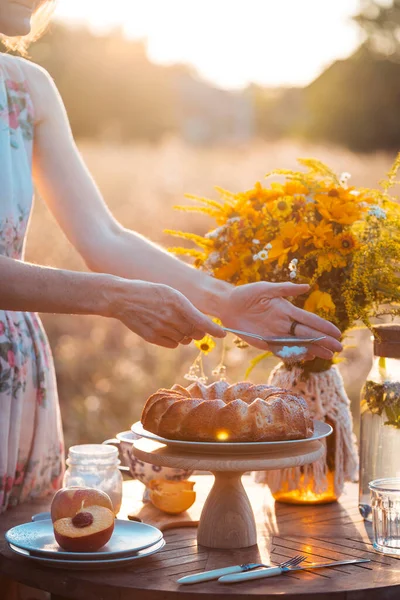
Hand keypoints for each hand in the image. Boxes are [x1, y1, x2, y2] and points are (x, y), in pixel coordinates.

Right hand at [109, 280, 224, 347]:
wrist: (122, 298)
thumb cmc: (150, 292)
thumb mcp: (170, 293)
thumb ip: (186, 307)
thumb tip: (201, 324)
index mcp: (178, 303)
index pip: (202, 322)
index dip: (215, 330)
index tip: (222, 334)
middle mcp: (171, 317)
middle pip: (195, 333)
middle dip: (198, 331)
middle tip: (191, 324)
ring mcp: (161, 328)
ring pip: (184, 340)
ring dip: (184, 335)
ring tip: (172, 322)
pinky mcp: (152, 337)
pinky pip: (172, 345)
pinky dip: (173, 340)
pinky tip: (164, 329)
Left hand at [219, 282, 341, 360]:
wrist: (227, 305)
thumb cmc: (246, 293)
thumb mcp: (266, 288)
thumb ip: (285, 289)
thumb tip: (307, 287)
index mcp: (287, 309)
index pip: (309, 319)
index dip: (323, 326)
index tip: (337, 332)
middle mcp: (284, 323)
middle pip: (308, 334)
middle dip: (323, 341)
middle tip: (338, 349)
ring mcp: (276, 334)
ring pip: (299, 344)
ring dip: (313, 350)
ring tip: (328, 356)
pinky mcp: (266, 343)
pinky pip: (283, 350)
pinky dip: (294, 354)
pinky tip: (306, 358)